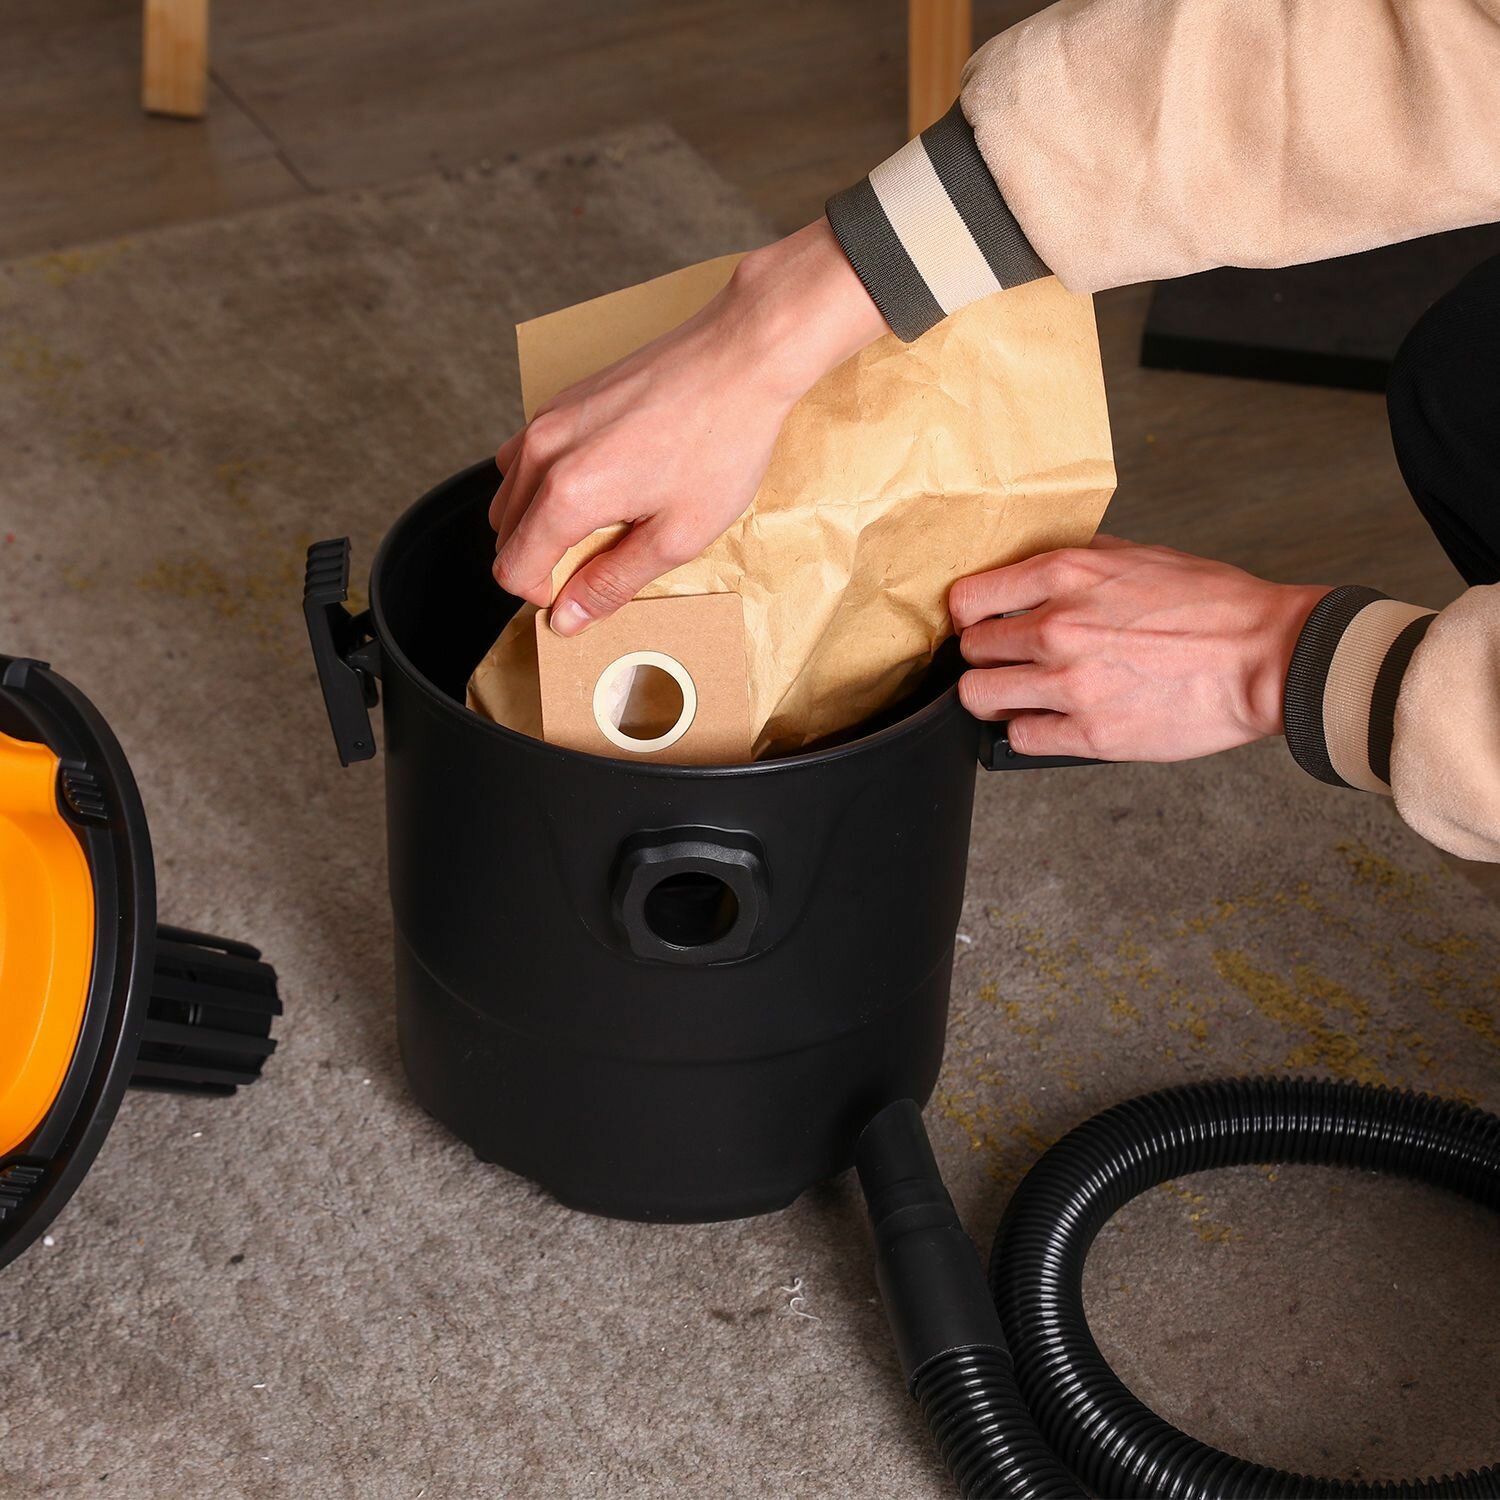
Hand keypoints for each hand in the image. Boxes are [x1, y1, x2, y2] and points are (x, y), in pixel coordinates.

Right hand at [490, 219, 886, 635]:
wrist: (739, 357)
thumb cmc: (721, 442)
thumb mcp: (677, 536)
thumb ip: (613, 582)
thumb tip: (569, 617)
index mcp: (567, 494)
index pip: (512, 568)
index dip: (545, 594)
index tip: (584, 589)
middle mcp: (543, 452)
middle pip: (503, 534)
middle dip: (543, 559)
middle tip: (603, 556)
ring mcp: (547, 420)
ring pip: (509, 494)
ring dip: (540, 521)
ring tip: (605, 519)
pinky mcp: (562, 400)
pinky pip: (527, 457)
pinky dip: (546, 483)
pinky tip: (599, 481)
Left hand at [950, 536, 1330, 761]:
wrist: (1268, 658)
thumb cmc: (1216, 607)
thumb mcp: (1142, 556)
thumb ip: (1082, 559)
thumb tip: (1040, 562)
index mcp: (1066, 577)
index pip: (968, 599)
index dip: (969, 616)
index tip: (980, 625)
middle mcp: (1057, 628)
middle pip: (970, 651)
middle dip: (985, 657)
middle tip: (1009, 663)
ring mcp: (1070, 684)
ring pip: (979, 697)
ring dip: (995, 698)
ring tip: (1020, 696)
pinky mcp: (1089, 734)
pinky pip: (1020, 738)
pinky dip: (1029, 732)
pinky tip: (1052, 721)